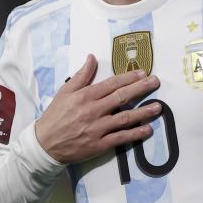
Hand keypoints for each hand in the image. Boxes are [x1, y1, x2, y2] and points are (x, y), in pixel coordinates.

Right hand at [35, 54, 161, 163]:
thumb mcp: (65, 92)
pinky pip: (121, 138)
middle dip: (141, 88)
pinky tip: (148, 129)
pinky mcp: (100, 144)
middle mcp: (93, 110)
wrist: (44, 144)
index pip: (111, 84)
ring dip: (143, 112)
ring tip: (158, 107)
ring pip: (125, 118)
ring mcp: (98, 128)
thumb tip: (92, 57)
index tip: (143, 73)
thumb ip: (81, 75)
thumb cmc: (55, 116)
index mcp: (85, 96)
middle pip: (122, 97)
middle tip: (155, 82)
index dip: (128, 77)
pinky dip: (135, 134)